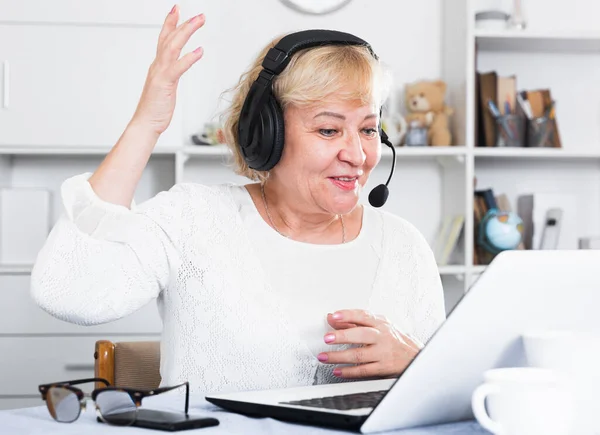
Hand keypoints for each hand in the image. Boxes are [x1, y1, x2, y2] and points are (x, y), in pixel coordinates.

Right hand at [131, 5, 204, 135]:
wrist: (145, 124)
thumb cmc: (155, 109)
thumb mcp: (164, 87)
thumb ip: (170, 75)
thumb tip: (176, 68)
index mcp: (158, 66)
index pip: (164, 40)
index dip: (170, 23)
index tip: (176, 10)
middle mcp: (157, 66)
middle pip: (169, 38)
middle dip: (182, 23)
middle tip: (198, 14)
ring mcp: (160, 73)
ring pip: (173, 47)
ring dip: (186, 32)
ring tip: (199, 21)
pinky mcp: (164, 84)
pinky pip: (178, 67)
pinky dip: (189, 58)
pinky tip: (199, 51)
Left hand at [317, 310, 422, 378]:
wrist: (415, 355)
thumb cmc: (393, 338)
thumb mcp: (377, 325)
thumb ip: (353, 321)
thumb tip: (332, 318)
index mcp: (380, 323)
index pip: (363, 316)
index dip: (348, 315)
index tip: (334, 316)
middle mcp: (382, 337)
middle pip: (361, 334)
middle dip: (342, 336)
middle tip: (327, 338)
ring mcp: (383, 353)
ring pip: (359, 354)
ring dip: (339, 357)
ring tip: (324, 357)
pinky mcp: (383, 368)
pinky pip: (364, 370)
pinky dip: (349, 372)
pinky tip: (338, 371)